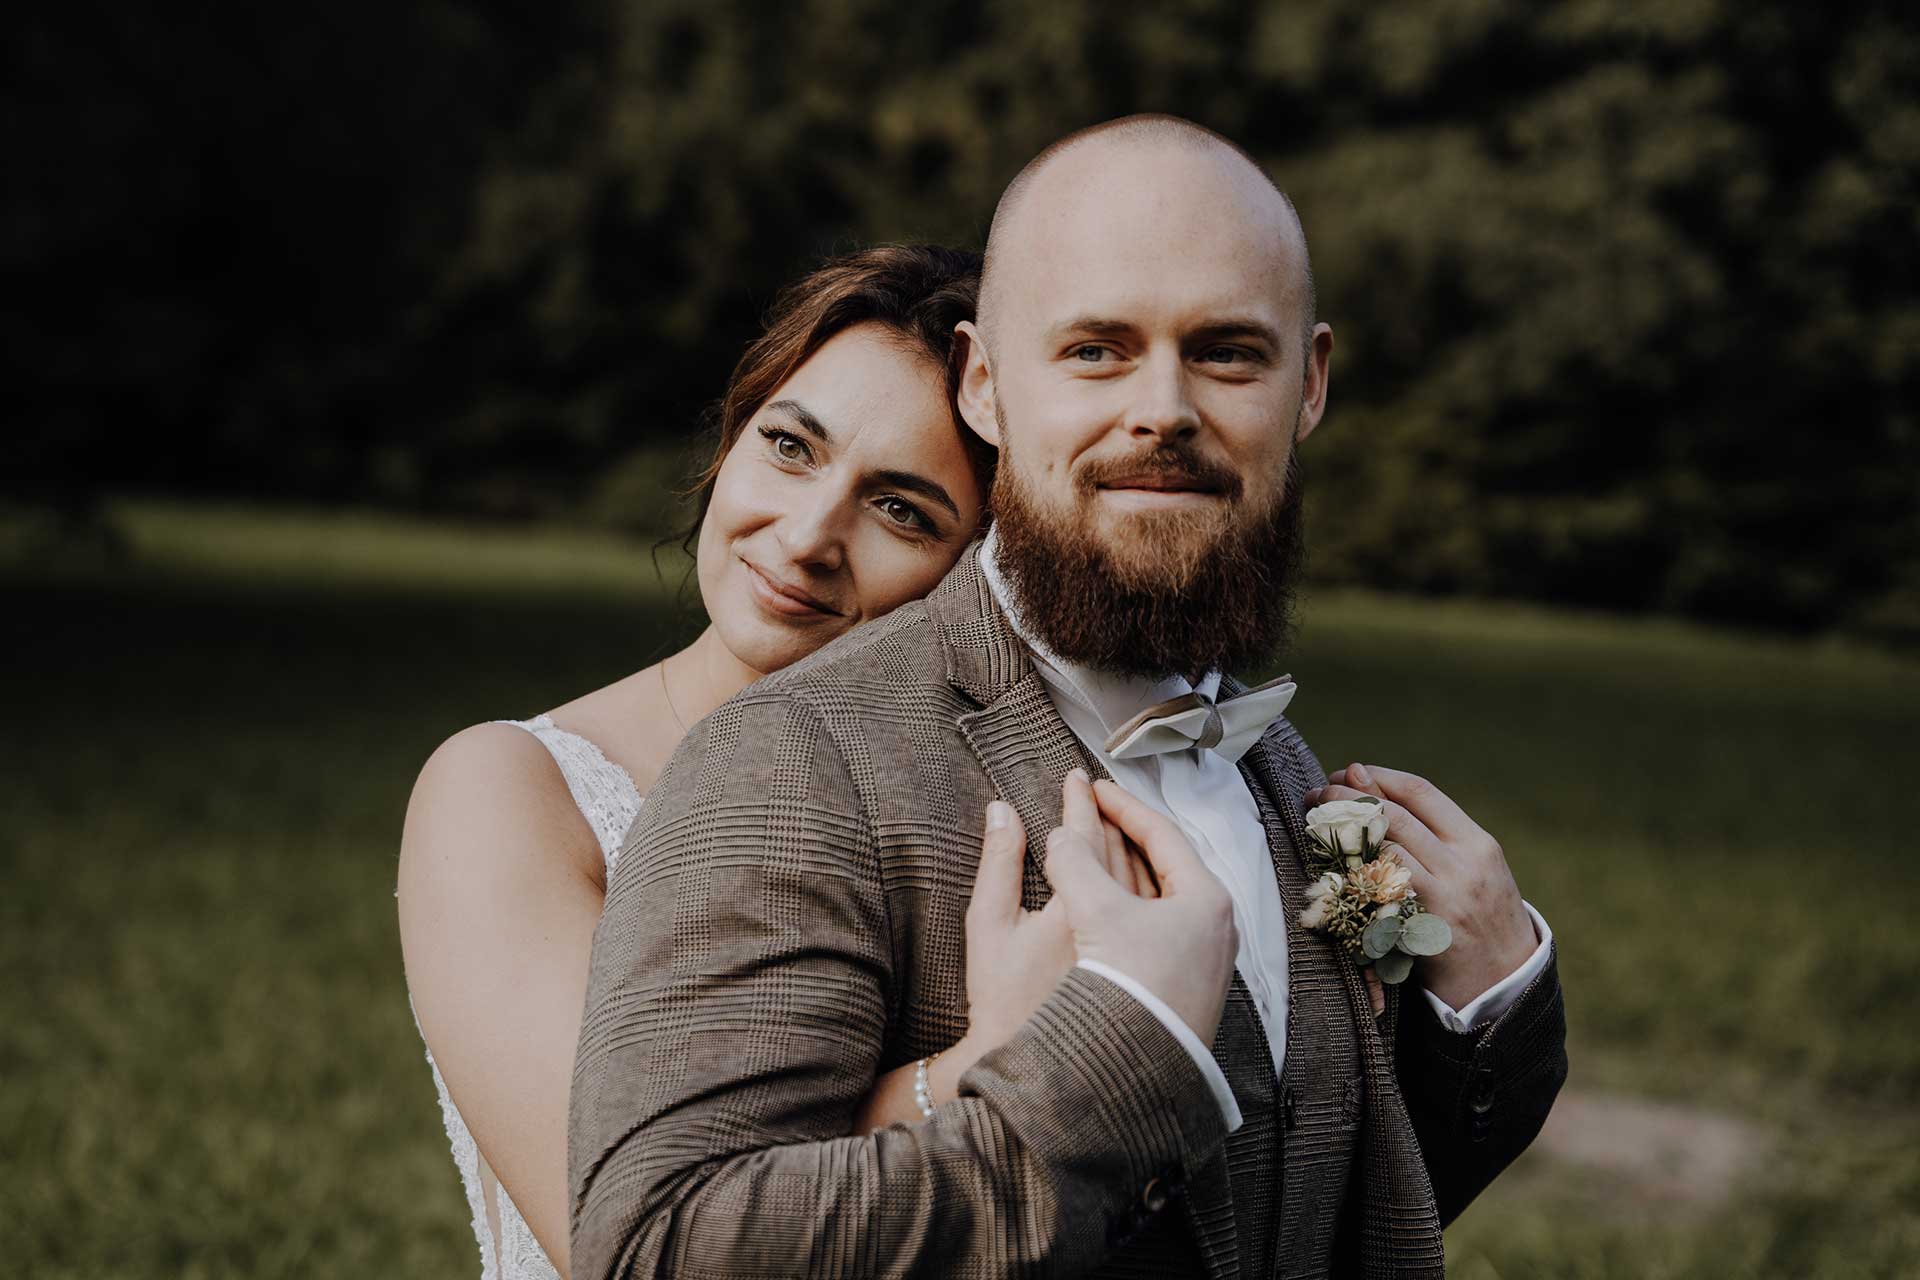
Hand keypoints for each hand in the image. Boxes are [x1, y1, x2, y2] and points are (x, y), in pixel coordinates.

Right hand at [1045, 771, 1237, 1045]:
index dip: (1121, 805)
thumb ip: (1073, 863)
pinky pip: (1155, 928)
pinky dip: (1125, 907)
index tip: (1090, 787)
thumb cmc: (1129, 986)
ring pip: (1159, 898)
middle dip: (1123, 836)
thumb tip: (1059, 835)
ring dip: (1122, 872)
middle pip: (1164, 864)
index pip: (1162, 834)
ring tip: (1088, 853)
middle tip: (1090, 813)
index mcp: (1207, 898)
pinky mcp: (1186, 989)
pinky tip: (1098, 909)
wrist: (1142, 1074)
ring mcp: (1203, 960)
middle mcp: (1215, 927)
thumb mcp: (1095, 912)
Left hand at [1309, 762, 1536, 1011]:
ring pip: (1381, 849)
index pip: (1420, 792)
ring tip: (1315, 823)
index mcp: (1477, 842)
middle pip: (1394, 815)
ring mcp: (1444, 897)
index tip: (1348, 771)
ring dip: (1342, 832)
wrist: (1507, 980)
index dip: (1378, 776)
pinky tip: (1329, 864)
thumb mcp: (1478, 867)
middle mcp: (1463, 864)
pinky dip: (1351, 872)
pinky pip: (1378, 891)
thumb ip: (1439, 835)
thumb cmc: (1484, 917)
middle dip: (1348, 797)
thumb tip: (1378, 792)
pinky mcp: (1422, 928)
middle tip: (1318, 792)